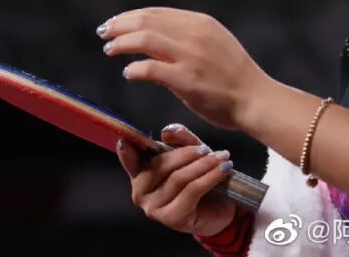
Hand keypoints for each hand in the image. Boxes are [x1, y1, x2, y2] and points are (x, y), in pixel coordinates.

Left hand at [99, 7, 270, 129]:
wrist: (256, 99)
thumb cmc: (234, 76)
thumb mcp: (214, 44)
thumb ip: (188, 37)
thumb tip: (152, 37)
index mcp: (201, 23)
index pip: (156, 12)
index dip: (130, 16)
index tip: (115, 24)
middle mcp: (195, 34)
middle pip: (147, 20)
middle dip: (120, 25)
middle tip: (104, 33)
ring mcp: (192, 56)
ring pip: (145, 39)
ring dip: (121, 43)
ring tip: (109, 49)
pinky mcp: (188, 80)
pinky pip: (150, 69)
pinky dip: (134, 68)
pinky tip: (128, 72)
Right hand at [116, 123, 236, 236]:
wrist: (221, 209)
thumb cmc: (201, 178)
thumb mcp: (193, 154)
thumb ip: (181, 140)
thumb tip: (167, 131)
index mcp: (141, 174)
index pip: (131, 160)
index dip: (126, 152)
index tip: (125, 140)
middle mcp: (141, 193)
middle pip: (160, 165)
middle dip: (186, 153)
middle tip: (206, 149)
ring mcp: (154, 208)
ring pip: (178, 178)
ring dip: (203, 165)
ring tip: (221, 157)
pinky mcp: (172, 218)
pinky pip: (192, 191)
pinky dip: (209, 177)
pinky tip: (223, 170)